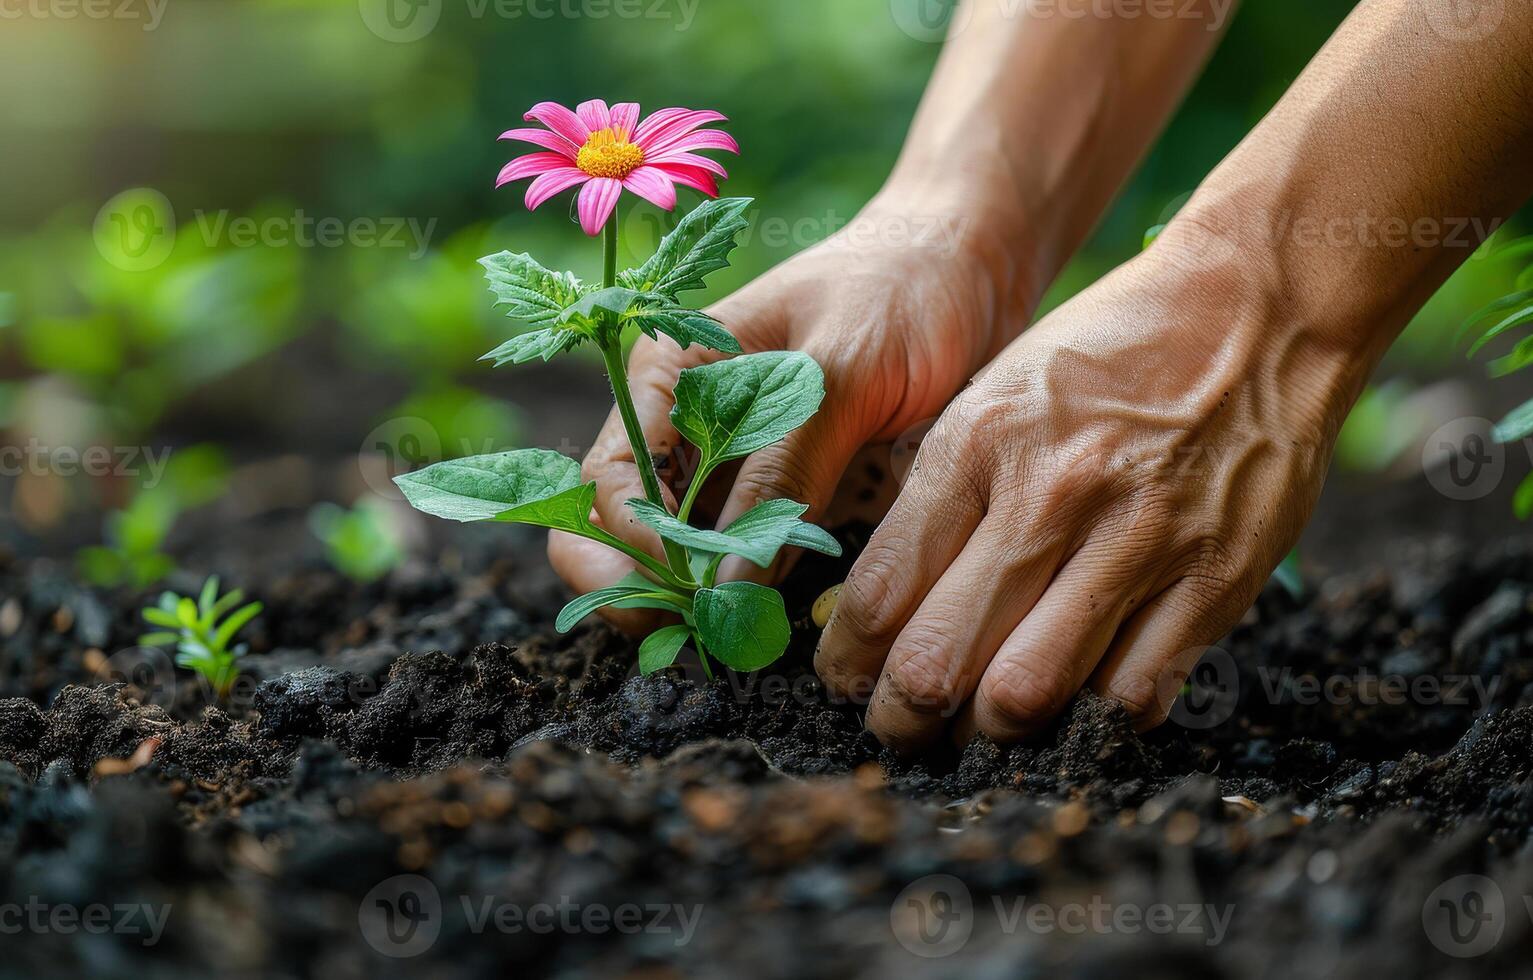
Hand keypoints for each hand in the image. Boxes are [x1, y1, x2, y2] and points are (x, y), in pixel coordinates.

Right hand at [548, 196, 1035, 625]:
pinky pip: (734, 555)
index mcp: (670, 374)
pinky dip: (739, 592)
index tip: (693, 588)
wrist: (966, 267)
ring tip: (735, 635)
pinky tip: (769, 617)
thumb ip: (782, 469)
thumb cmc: (901, 290)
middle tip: (696, 634)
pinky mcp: (775, 492)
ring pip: (668, 551)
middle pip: (617, 527)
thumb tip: (726, 578)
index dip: (633, 545)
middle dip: (637, 588)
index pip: (611, 480)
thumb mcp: (839, 373)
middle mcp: (682, 424)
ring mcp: (725, 462)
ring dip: (688, 600)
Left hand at [815, 246, 1347, 748]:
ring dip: (987, 735)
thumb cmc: (1107, 352)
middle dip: (900, 718)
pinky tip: (1074, 707)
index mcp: (977, 445)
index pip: (880, 593)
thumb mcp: (995, 392)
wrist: (1256, 305)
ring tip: (975, 732)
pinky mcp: (1215, 576)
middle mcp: (1049, 496)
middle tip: (897, 727)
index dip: (846, 661)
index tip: (844, 679)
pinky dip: (1091, 720)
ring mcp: (1137, 541)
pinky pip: (1132, 693)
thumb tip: (882, 602)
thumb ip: (940, 493)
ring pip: (1028, 693)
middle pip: (940, 662)